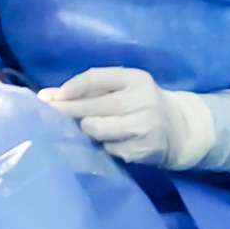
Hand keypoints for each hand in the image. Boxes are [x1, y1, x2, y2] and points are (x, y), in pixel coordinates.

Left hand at [39, 66, 217, 170]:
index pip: (96, 78)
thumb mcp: (126, 89)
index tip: (50, 96)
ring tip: (88, 128)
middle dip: (68, 110)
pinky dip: (104, 145)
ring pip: (98, 129)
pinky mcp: (143, 150)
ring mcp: (144, 126)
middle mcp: (143, 100)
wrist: (181, 131)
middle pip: (95, 105)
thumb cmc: (142, 105)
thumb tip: (48, 95)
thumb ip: (93, 90)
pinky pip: (109, 148)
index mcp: (136, 78)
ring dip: (87, 129)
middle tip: (48, 112)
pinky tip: (108, 142)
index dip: (70, 87)